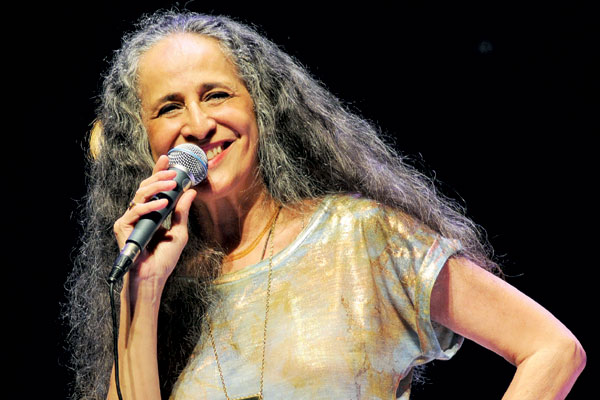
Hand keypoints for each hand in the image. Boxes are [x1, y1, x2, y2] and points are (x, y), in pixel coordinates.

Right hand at [113, 155, 196, 288]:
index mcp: (151, 213)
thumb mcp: (179, 232)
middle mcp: (139, 213)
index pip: (154, 188)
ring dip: (157, 187)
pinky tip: (164, 204)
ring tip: (172, 185)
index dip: (159, 172)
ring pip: (140, 194)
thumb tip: (190, 192)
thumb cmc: (164, 259)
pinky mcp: (122, 227)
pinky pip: (135, 210)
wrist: (153, 277)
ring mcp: (129, 219)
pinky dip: (150, 206)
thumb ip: (182, 212)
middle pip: (146, 187)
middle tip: (174, 173)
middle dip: (160, 176)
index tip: (168, 159)